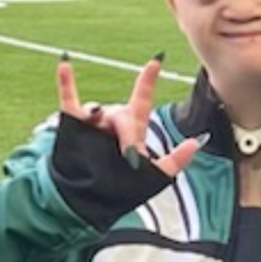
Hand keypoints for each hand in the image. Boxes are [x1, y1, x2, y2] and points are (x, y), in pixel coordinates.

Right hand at [57, 56, 198, 175]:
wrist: (88, 200)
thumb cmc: (122, 188)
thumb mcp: (153, 176)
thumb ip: (175, 161)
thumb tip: (195, 142)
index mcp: (132, 129)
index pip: (142, 100)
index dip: (148, 80)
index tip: (156, 60)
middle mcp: (112, 122)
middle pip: (122, 113)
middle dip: (126, 131)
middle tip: (127, 153)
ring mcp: (91, 123)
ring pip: (96, 110)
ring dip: (96, 117)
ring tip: (95, 124)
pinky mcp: (71, 126)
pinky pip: (68, 101)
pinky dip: (66, 82)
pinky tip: (65, 64)